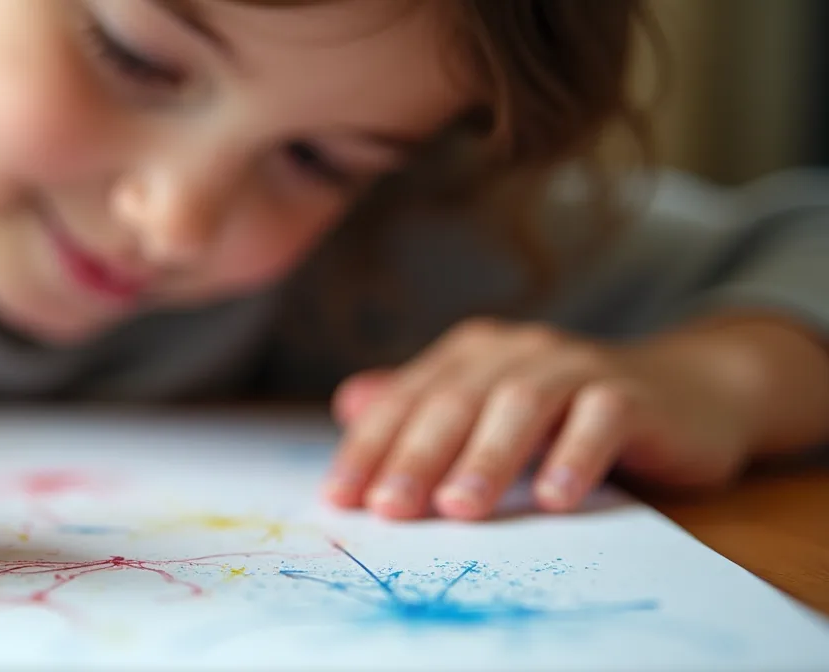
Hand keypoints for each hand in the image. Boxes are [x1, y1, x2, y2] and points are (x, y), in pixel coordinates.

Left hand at [325, 318, 752, 519]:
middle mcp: (518, 351)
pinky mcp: (634, 394)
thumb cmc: (570, 411)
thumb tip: (348, 405)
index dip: (370, 446)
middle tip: (388, 508)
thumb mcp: (489, 407)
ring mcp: (577, 367)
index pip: (408, 400)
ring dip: (487, 458)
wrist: (690, 389)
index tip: (341, 497)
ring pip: (522, 405)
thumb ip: (422, 405)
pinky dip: (575, 457)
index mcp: (472, 354)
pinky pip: (601, 420)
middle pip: (456, 400)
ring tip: (458, 508)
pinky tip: (554, 500)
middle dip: (417, 456)